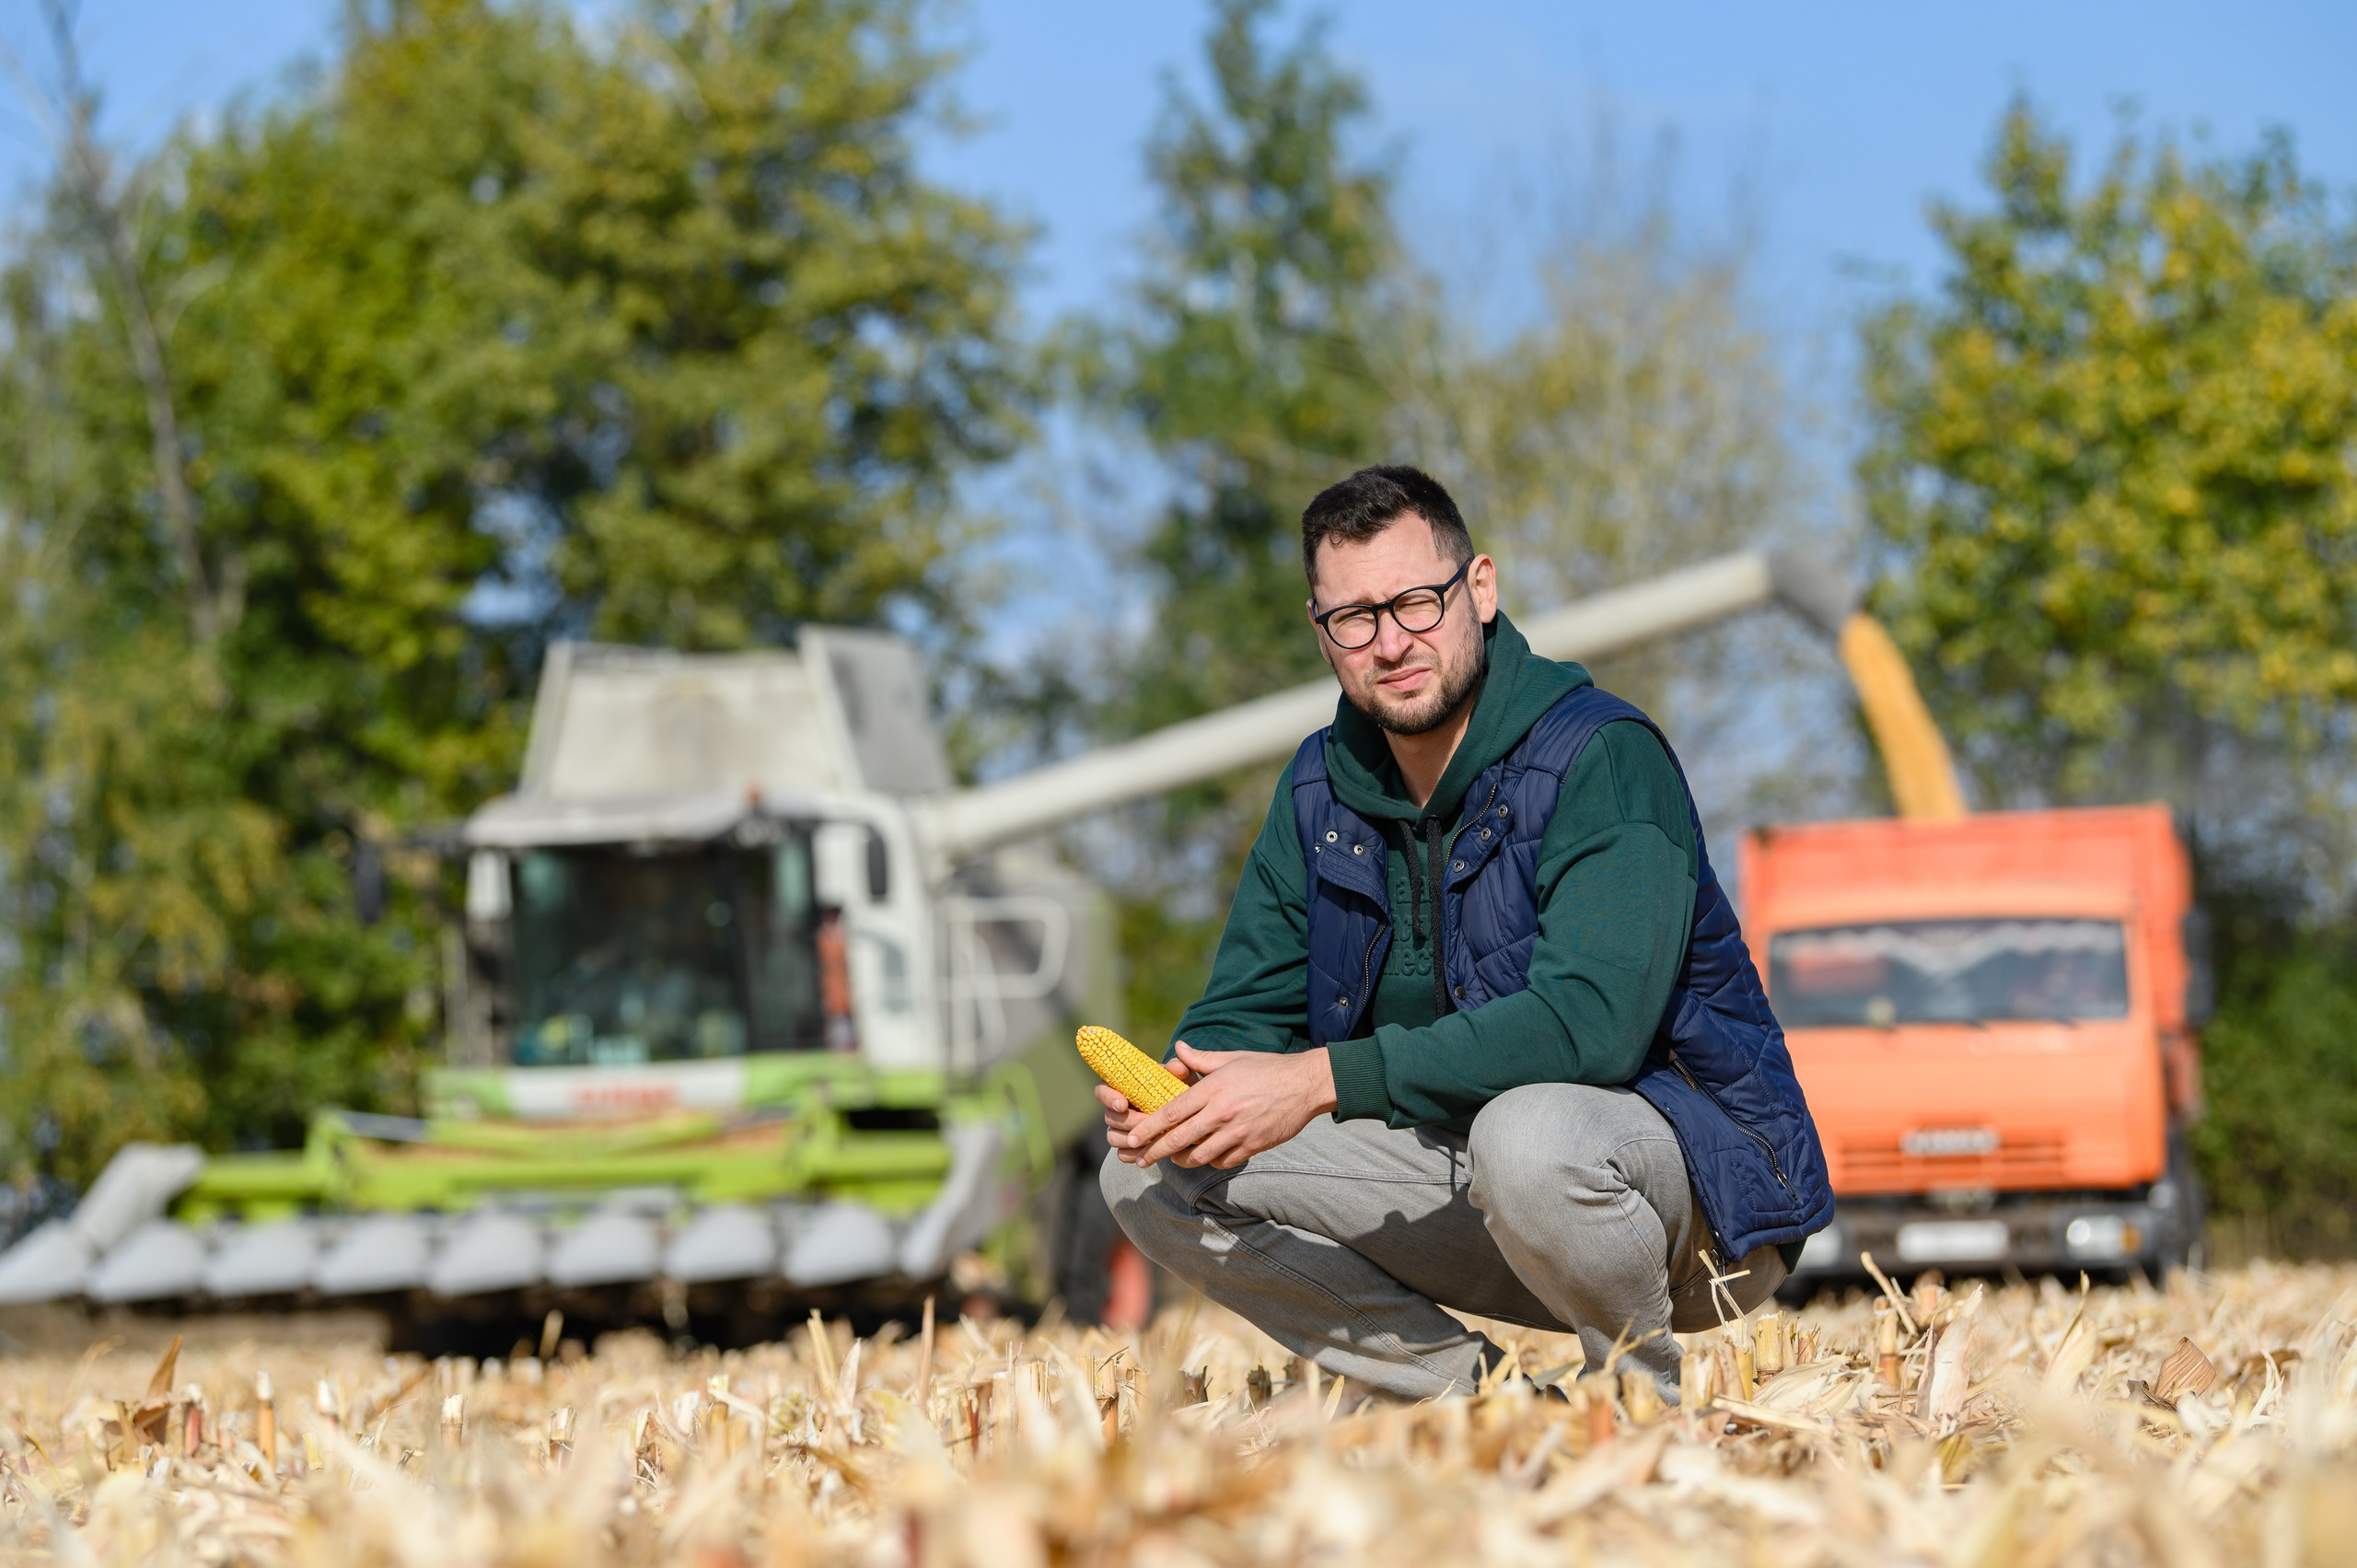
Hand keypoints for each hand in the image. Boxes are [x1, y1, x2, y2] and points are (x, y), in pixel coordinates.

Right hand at [1096, 1056, 1199, 1147]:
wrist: (1191, 1115)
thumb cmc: (1183, 1091)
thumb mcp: (1185, 1079)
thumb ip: (1181, 1070)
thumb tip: (1174, 1066)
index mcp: (1124, 1087)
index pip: (1102, 1089)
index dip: (1108, 1097)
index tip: (1123, 1103)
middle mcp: (1117, 1109)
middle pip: (1109, 1117)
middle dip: (1128, 1121)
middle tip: (1148, 1122)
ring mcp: (1121, 1129)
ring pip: (1112, 1138)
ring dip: (1130, 1139)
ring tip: (1151, 1138)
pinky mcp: (1128, 1147)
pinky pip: (1122, 1154)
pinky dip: (1134, 1154)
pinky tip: (1149, 1151)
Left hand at [1114, 1042, 1337, 1169]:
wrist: (1305, 1084)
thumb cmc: (1266, 1068)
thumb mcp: (1231, 1058)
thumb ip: (1200, 1059)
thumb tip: (1177, 1048)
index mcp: (1212, 1089)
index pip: (1172, 1112)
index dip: (1149, 1128)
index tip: (1134, 1138)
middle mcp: (1221, 1113)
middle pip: (1179, 1139)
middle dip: (1155, 1152)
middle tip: (1141, 1159)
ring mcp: (1238, 1132)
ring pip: (1200, 1156)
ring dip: (1182, 1160)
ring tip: (1173, 1159)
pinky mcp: (1253, 1145)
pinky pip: (1224, 1161)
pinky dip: (1212, 1161)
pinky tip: (1207, 1157)